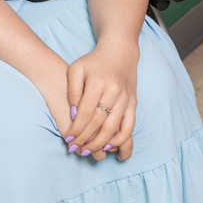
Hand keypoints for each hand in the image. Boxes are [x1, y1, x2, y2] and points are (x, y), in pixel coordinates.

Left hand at [64, 39, 137, 160]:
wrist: (120, 52)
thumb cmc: (94, 61)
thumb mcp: (76, 69)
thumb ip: (73, 91)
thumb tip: (75, 115)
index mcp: (98, 82)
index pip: (86, 112)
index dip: (77, 128)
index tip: (69, 139)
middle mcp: (114, 91)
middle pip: (99, 122)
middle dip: (86, 139)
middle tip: (75, 149)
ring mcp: (126, 98)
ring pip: (114, 127)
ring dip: (100, 142)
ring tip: (88, 151)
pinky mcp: (133, 103)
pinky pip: (129, 125)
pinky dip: (120, 138)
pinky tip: (108, 146)